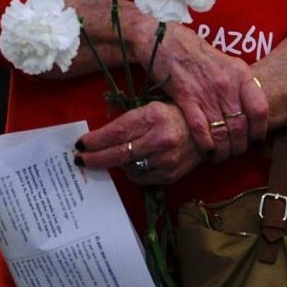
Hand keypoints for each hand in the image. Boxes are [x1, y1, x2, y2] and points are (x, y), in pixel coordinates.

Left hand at [77, 101, 205, 184]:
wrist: (206, 133)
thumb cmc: (173, 116)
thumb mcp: (151, 109)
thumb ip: (127, 122)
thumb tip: (98, 138)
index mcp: (153, 117)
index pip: (116, 132)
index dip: (95, 140)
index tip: (80, 144)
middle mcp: (160, 139)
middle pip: (118, 153)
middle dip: (95, 158)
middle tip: (80, 160)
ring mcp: (166, 159)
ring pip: (127, 167)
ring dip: (115, 163)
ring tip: (109, 158)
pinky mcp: (169, 175)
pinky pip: (140, 177)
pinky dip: (132, 170)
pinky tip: (133, 163)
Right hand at [147, 25, 268, 160]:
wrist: (164, 41)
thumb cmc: (196, 54)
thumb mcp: (226, 63)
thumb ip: (239, 85)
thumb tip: (251, 110)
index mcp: (240, 74)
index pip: (260, 109)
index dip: (260, 130)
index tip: (256, 140)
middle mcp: (226, 83)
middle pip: (241, 126)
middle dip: (239, 146)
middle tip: (235, 153)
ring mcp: (206, 91)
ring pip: (222, 132)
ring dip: (223, 150)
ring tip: (221, 156)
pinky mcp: (185, 98)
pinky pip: (201, 129)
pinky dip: (205, 145)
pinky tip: (206, 151)